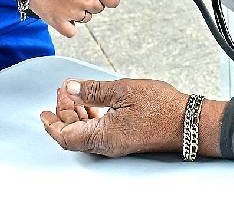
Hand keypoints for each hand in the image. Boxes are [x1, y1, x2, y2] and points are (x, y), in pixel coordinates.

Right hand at [16, 0, 119, 37]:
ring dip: (78, 13)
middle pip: (98, 9)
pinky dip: (68, 26)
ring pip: (85, 19)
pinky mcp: (59, 22)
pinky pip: (71, 32)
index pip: (113, 0)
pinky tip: (62, 16)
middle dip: (89, 3)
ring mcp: (74, 12)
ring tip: (64, 1)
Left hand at [40, 79, 224, 157]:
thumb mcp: (124, 90)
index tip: (43, 112)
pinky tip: (94, 103)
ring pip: (86, 133)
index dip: (52, 124)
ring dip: (77, 114)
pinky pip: (99, 131)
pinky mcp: (125, 139)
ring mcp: (116, 144)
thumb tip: (70, 88)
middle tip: (62, 92)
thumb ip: (93, 90)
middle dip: (64, 113)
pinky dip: (91, 117)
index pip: (65, 136)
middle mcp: (107, 145)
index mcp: (103, 136)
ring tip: (76, 94)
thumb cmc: (163, 107)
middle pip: (73, 134)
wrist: (190, 122)